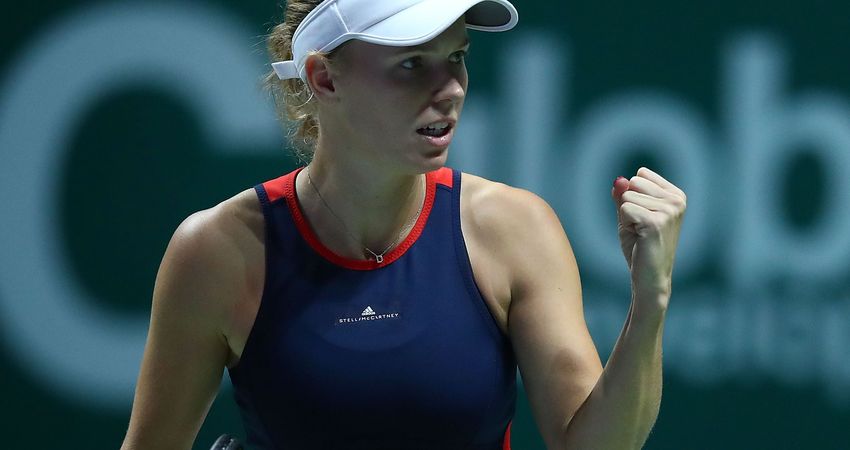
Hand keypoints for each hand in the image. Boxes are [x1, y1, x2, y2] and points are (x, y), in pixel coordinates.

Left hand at [611, 167, 686, 304]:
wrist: (650, 276)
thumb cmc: (640, 246)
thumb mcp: (629, 215)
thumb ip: (623, 195)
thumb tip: (618, 180)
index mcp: (676, 195)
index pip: (640, 175)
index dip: (632, 196)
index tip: (643, 217)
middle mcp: (677, 200)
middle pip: (633, 182)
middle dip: (628, 204)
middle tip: (639, 227)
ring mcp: (669, 210)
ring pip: (627, 196)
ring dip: (626, 217)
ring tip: (640, 234)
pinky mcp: (656, 221)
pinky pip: (625, 209)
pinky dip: (625, 224)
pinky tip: (639, 238)